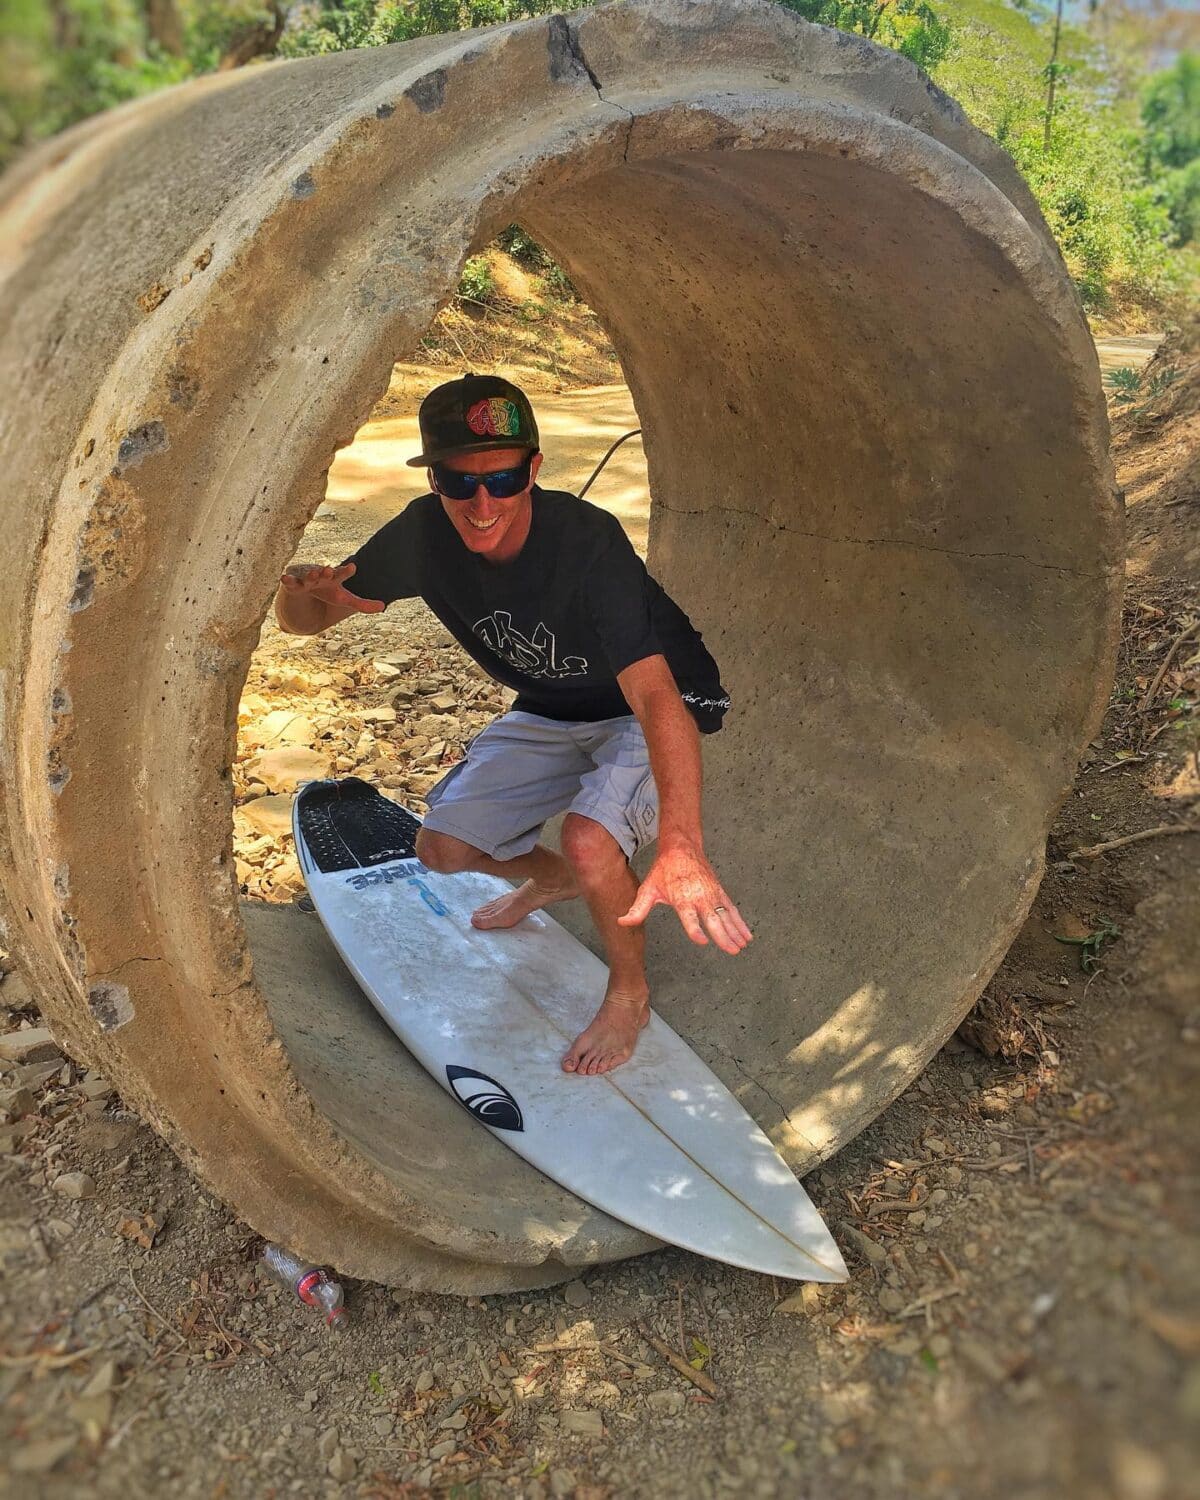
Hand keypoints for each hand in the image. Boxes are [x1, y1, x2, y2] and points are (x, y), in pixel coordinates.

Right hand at [278, 561, 383, 613]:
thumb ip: (362, 604)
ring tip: (313, 573)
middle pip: (324, 573)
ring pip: (308, 576)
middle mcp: (320, 576)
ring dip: (310, 575)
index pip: (342, 573)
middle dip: (326, 571)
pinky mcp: (292, 585)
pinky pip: (290, 582)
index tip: (353, 567)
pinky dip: (288, 580)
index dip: (347, 571)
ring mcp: (306, 579)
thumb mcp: (344, 599)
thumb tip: (383, 607)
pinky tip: (284, 578)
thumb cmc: (327, 591)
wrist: (305, 590)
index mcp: (334, 578)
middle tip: (329, 570)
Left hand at [617, 842, 751, 953]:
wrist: (681, 847)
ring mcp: (712, 894)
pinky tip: (746, 935)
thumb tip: (622, 922)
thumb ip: (638, 909)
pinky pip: (732, 909)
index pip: (689, 918)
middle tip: (731, 951)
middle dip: (723, 936)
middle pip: (713, 919)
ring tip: (741, 946)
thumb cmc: (663, 870)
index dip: (695, 930)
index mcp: (682, 899)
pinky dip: (740, 922)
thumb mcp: (648, 889)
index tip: (702, 941)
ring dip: (735, 931)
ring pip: (726, 915)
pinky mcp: (719, 892)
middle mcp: (700, 897)